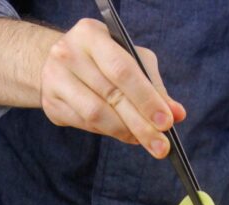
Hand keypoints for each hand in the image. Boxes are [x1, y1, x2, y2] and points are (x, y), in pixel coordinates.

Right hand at [40, 18, 185, 157]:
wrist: (59, 63)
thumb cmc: (104, 60)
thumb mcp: (131, 60)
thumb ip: (154, 86)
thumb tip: (177, 114)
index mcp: (91, 35)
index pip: (123, 70)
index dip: (146, 99)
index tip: (167, 122)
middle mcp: (68, 54)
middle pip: (111, 96)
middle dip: (141, 125)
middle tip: (161, 146)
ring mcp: (55, 80)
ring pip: (96, 116)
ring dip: (125, 132)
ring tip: (143, 140)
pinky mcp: (51, 105)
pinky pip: (86, 126)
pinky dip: (109, 133)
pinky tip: (124, 134)